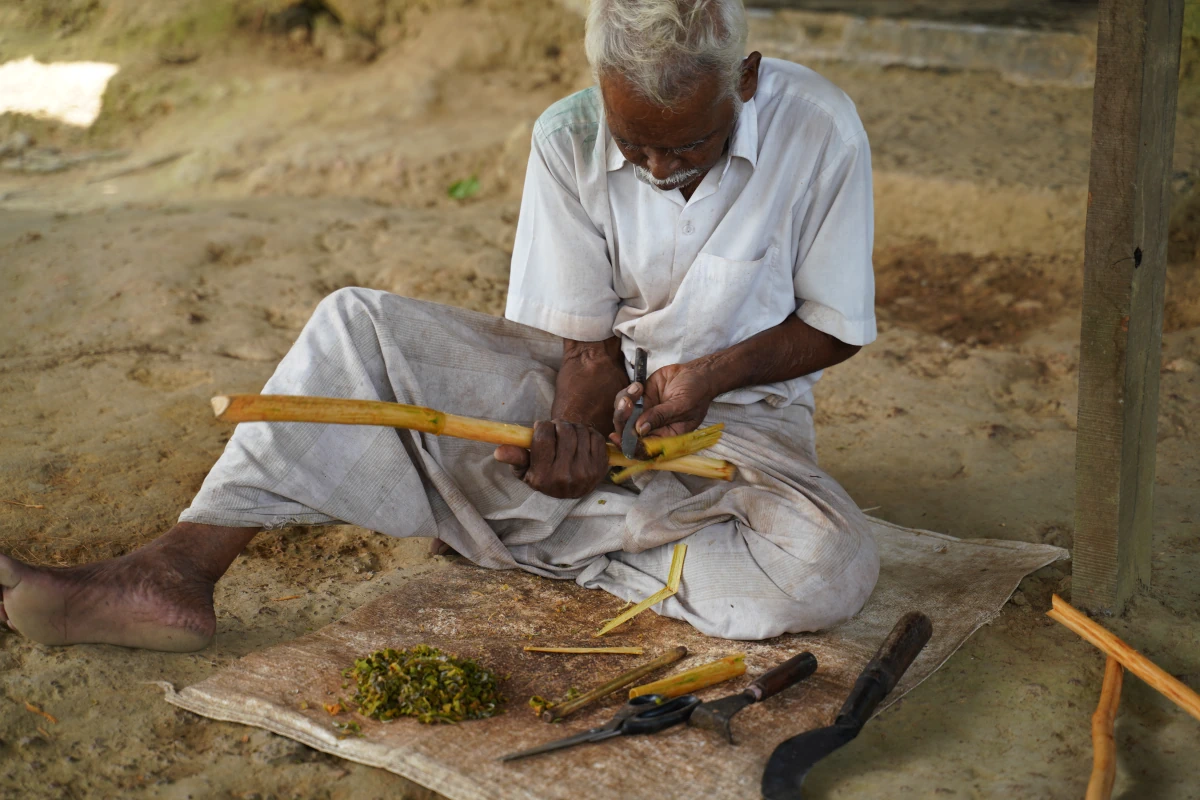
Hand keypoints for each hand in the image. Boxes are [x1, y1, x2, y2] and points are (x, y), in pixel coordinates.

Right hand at [494, 420, 609, 498]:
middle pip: (565, 431)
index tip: (542, 427)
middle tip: (556, 429)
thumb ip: (514, 458)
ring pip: (580, 431)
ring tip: (568, 434)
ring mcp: (586, 472)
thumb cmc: (543, 475)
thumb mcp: (525, 470)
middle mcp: (566, 476)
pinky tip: (581, 440)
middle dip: (558, 424)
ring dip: (573, 427)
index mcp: (543, 476)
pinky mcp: (601, 467)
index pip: (544, 437)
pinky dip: (588, 433)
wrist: (570, 491)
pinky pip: (596, 437)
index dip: (542, 426)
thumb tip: (498, 451)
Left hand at [610, 361, 716, 442]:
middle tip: (627, 403)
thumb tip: (640, 429)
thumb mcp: (682, 406)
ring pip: (622, 416)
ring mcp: (644, 413)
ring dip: (623, 404)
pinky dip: (627, 392)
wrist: (697, 374)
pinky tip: (638, 385)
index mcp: (665, 437)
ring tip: (636, 390)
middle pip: (627, 433)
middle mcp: (652, 429)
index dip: (629, 446)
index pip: (643, 449)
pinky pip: (623, 400)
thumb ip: (661, 417)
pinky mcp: (639, 399)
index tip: (618, 437)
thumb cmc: (696, 394)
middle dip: (622, 420)